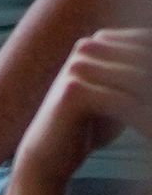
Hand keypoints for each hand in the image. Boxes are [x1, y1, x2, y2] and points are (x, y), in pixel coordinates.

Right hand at [23, 27, 151, 185]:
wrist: (51, 152)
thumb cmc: (91, 124)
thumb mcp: (123, 94)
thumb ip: (140, 76)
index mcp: (99, 42)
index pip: (148, 42)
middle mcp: (87, 48)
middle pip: (145, 59)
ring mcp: (78, 66)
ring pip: (139, 80)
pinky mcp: (74, 91)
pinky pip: (123, 102)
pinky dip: (144, 118)